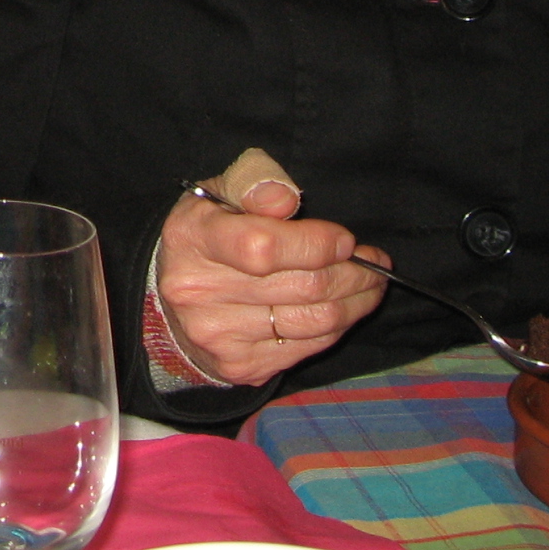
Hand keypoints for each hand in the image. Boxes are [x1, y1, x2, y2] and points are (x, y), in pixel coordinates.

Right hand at [155, 182, 386, 385]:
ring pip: (314, 321)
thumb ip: (255, 183)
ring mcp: (219, 335)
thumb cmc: (208, 234)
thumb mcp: (220, 193)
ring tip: (370, 283)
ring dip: (356, 302)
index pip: (264, 248)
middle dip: (353, 273)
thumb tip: (286, 198)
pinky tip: (344, 308)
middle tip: (375, 261)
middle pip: (301, 288)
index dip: (317, 244)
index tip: (346, 239)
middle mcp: (198, 292)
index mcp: (192, 239)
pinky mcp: (240, 366)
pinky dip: (337, 327)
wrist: (174, 301)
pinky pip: (309, 347)